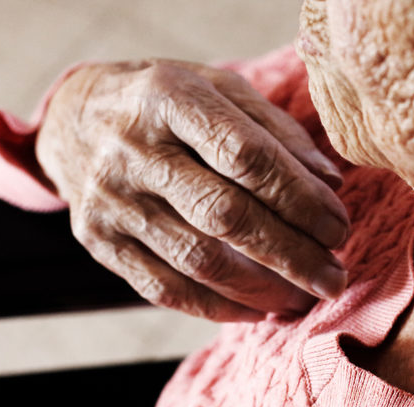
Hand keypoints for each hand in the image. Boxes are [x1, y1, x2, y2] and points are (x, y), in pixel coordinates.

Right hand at [36, 59, 348, 320]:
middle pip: (226, 216)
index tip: (339, 228)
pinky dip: (221, 307)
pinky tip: (261, 309)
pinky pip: (167, 289)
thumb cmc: (169, 103)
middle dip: (292, 255)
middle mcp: (132, 149)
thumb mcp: (221, 89)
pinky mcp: (99, 242)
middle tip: (334, 278)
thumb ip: (278, 132)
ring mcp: (111, 200)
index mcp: (169, 98)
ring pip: (199, 261)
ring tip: (306, 298)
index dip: (300, 199)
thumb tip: (331, 185)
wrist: (74, 119)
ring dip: (264, 290)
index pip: (247, 157)